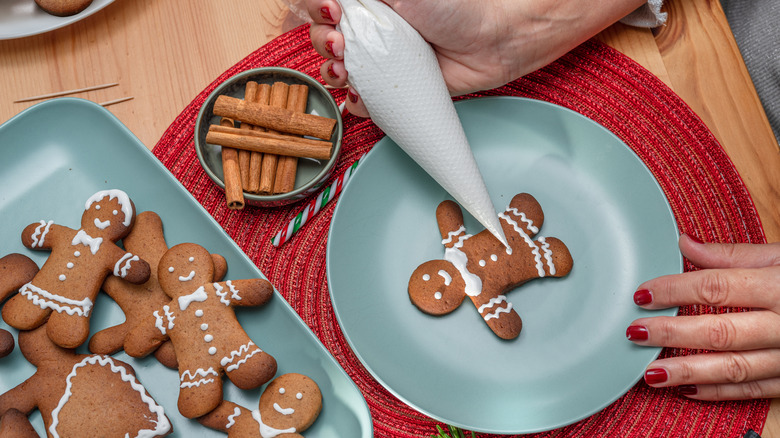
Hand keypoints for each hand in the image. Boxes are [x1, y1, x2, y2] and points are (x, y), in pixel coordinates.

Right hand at [304, 0, 644, 116]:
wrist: (494, 40)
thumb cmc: (456, 7)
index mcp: (371, 6)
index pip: (325, 8)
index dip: (316, 10)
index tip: (330, 10)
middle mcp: (373, 32)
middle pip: (325, 40)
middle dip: (322, 42)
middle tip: (339, 42)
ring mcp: (384, 63)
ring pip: (340, 72)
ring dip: (332, 73)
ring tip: (345, 70)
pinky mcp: (398, 91)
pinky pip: (365, 102)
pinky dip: (356, 104)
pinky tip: (359, 97)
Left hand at [627, 234, 779, 399]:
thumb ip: (732, 253)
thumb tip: (683, 241)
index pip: (717, 287)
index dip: (674, 290)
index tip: (641, 293)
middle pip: (720, 331)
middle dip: (672, 333)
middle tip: (635, 333)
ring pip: (734, 367)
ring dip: (688, 371)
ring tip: (651, 372)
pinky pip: (754, 390)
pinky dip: (718, 391)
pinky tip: (687, 389)